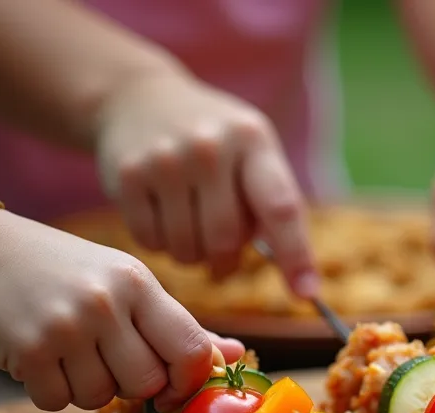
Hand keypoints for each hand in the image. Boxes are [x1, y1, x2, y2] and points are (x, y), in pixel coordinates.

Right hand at [0, 212, 245, 412]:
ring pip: (103, 397)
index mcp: (139, 283)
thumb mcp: (122, 282)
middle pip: (147, 382)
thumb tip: (233, 354)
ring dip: (86, 386)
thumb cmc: (57, 270)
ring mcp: (67, 326)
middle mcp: (106, 302)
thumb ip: (175, 323)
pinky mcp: (28, 351)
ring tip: (67, 350)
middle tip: (104, 356)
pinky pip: (58, 401)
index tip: (172, 382)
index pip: (191, 350)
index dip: (188, 379)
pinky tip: (38, 357)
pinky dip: (49, 390)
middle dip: (131, 383)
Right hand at [94, 73, 317, 296]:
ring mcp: (165, 160)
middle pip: (226, 239)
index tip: (306, 293)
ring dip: (193, 255)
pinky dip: (160, 244)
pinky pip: (151, 242)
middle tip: (223, 258)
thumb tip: (294, 274)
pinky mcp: (128, 176)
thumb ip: (271, 202)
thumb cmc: (213, 141)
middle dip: (227, 260)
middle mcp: (210, 146)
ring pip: (188, 248)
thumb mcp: (251, 150)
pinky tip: (162, 217)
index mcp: (252, 140)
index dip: (296, 255)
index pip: (280, 206)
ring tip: (191, 228)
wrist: (137, 98)